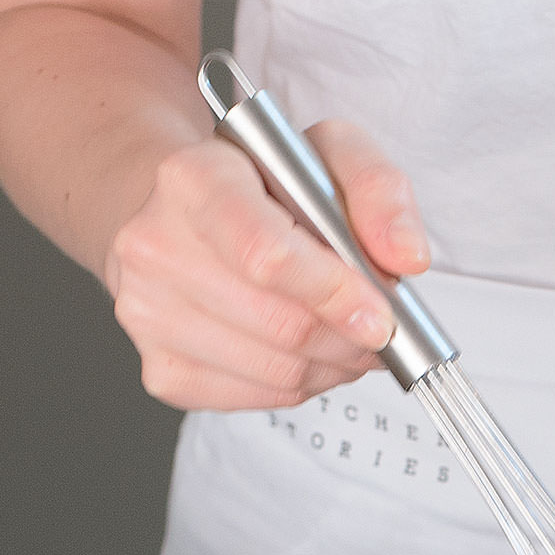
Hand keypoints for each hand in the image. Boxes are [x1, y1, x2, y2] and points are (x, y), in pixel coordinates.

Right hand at [104, 120, 429, 411]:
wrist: (181, 215)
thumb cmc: (261, 186)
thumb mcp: (329, 155)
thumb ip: (379, 191)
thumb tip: (406, 257)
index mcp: (193, 180)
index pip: (267, 256)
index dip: (336, 294)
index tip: (381, 316)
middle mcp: (153, 246)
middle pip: (280, 324)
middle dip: (350, 337)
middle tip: (379, 328)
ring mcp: (148, 314)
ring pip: (277, 370)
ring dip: (334, 365)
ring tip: (346, 335)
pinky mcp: (162, 370)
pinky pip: (259, 399)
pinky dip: (301, 384)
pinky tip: (305, 351)